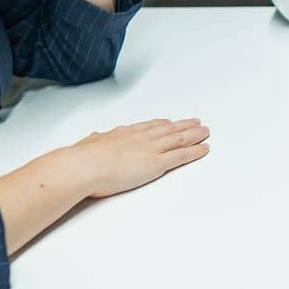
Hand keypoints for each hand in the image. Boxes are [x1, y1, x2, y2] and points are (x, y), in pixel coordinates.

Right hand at [71, 119, 209, 198]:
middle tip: (196, 123)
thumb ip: (94, 141)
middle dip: (184, 126)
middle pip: (169, 129)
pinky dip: (195, 152)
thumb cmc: (82, 158)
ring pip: (179, 139)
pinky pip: (181, 156)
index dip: (162, 124)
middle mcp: (141, 137)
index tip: (170, 122)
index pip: (149, 126)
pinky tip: (204, 148)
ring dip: (195, 135)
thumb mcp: (88, 144)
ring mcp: (151, 149)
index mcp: (124, 133)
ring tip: (205, 132)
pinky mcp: (157, 164)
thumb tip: (93, 137)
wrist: (84, 166)